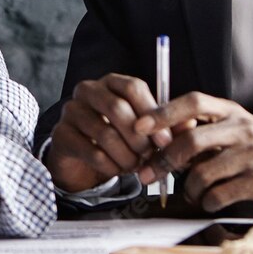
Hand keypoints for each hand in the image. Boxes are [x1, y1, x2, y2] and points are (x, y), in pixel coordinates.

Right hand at [46, 73, 164, 191]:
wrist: (83, 159)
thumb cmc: (119, 138)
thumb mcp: (144, 130)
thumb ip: (167, 125)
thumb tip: (191, 124)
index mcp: (111, 82)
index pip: (132, 87)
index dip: (152, 113)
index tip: (165, 140)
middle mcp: (88, 90)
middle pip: (117, 108)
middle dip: (139, 138)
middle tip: (150, 156)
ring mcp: (71, 110)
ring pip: (105, 134)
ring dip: (127, 156)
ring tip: (136, 166)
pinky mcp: (61, 134)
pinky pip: (92, 152)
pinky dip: (111, 166)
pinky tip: (118, 170)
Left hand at [133, 93, 252, 210]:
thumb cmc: (248, 149)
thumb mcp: (227, 129)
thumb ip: (198, 129)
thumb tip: (156, 137)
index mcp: (230, 111)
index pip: (193, 102)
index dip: (163, 113)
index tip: (139, 126)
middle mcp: (242, 128)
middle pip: (191, 141)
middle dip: (163, 161)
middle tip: (148, 174)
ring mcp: (251, 154)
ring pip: (201, 173)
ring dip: (188, 188)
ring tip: (190, 192)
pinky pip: (218, 195)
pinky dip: (206, 201)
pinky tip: (209, 200)